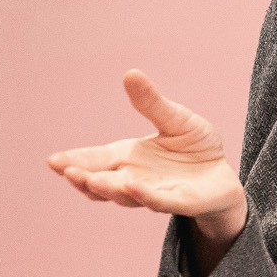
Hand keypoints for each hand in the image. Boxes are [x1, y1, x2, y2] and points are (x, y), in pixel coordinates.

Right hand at [44, 69, 245, 236]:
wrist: (223, 175)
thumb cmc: (194, 148)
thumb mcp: (175, 119)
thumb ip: (152, 103)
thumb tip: (131, 74)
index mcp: (128, 157)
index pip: (95, 160)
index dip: (74, 161)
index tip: (53, 161)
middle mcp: (134, 179)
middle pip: (102, 182)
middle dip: (84, 177)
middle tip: (68, 170)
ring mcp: (154, 193)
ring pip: (125, 195)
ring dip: (109, 188)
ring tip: (94, 179)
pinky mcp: (180, 202)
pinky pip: (160, 202)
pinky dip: (145, 196)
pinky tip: (133, 187)